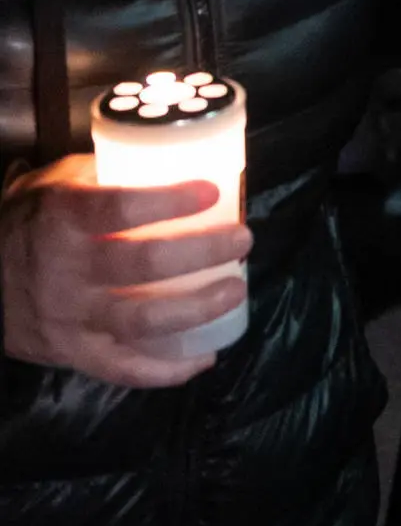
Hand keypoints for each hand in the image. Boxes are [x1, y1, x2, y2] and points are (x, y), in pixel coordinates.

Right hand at [0, 155, 251, 388]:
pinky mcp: (69, 353)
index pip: (119, 210)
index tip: (212, 191)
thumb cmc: (32, 221)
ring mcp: (67, 317)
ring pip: (139, 320)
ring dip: (196, 309)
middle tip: (243, 238)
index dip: (168, 202)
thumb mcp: (57, 184)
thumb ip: (107, 172)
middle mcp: (64, 270)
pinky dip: (165, 370)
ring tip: (235, 290)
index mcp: (62, 219)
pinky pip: (121, 369)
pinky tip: (204, 358)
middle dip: (202, 252)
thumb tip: (179, 155)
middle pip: (143, 265)